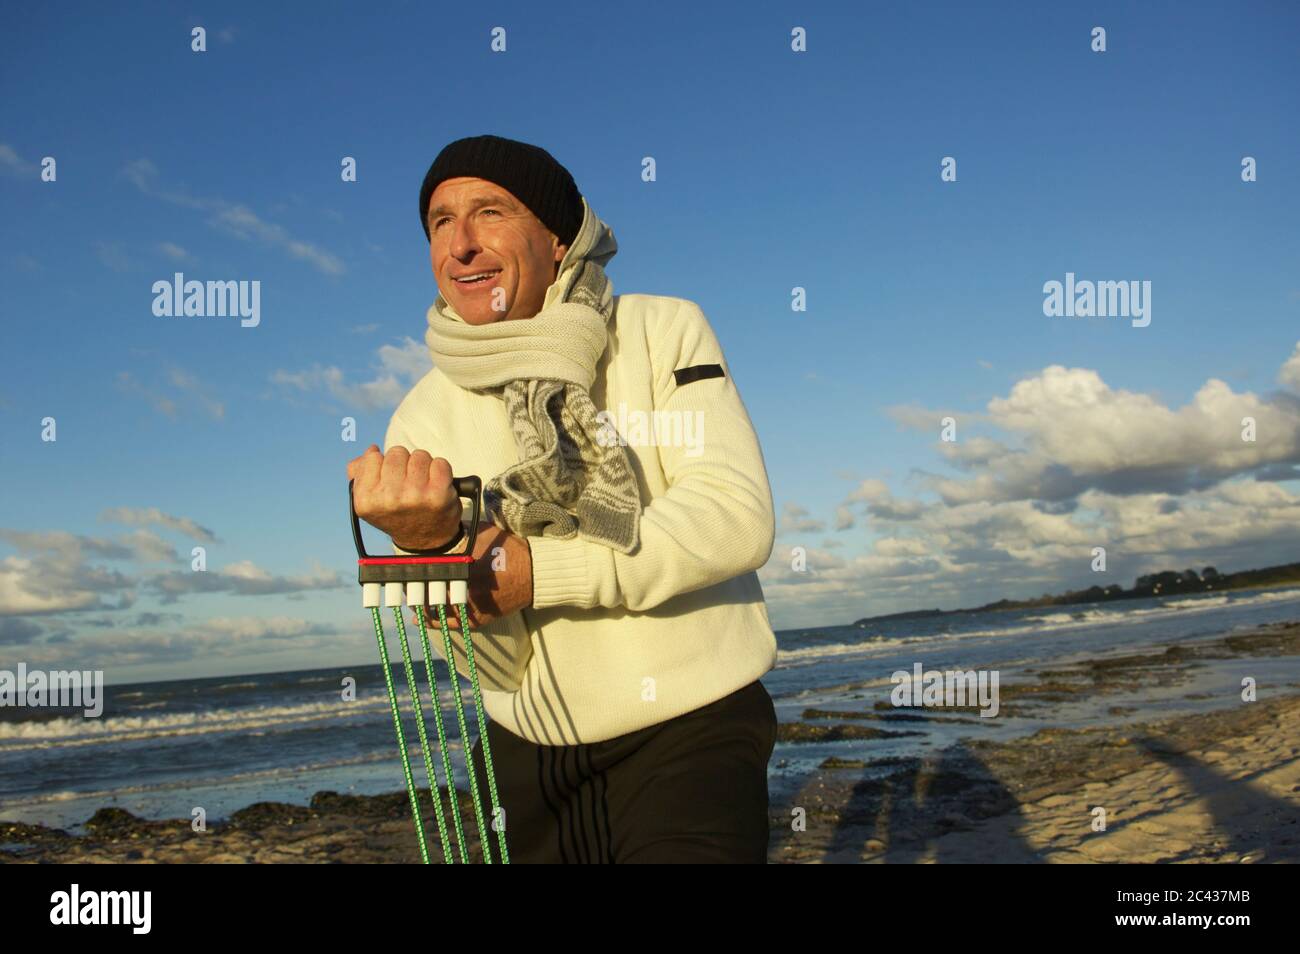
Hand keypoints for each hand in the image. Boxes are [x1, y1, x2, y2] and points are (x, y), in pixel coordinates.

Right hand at [347, 445, 462, 549]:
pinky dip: (440, 469)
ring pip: (419, 455)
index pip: (373, 456)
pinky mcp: (439, 494)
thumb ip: (360, 472)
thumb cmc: (396, 513)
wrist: (424, 540)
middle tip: (407, 482)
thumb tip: (371, 450)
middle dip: (403, 463)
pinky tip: (435, 484)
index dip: (382, 464)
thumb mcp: (370, 500)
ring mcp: (415, 496)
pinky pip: (440, 462)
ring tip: (421, 484)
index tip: (388, 479)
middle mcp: (389, 498)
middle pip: (397, 452)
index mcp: (366, 500)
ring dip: (422, 466)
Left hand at [410, 522, 532, 631]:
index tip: (400, 570)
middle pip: (427, 591)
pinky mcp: (479, 618)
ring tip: (411, 598)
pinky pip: (450, 623)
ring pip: (435, 610)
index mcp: (462, 566)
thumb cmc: (508, 549)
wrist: (534, 572)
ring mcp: (471, 607)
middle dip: (414, 588)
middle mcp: (464, 589)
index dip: (409, 572)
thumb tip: (437, 531)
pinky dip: (433, 621)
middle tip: (403, 584)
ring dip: (421, 604)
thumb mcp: (482, 533)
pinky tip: (420, 618)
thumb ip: (459, 533)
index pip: (426, 572)